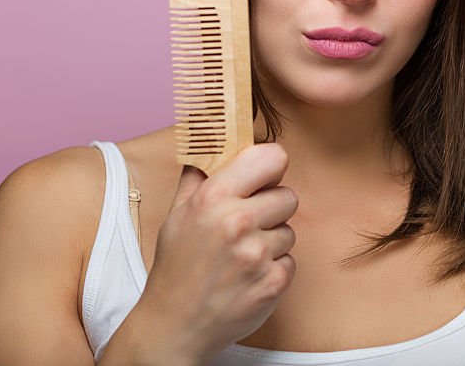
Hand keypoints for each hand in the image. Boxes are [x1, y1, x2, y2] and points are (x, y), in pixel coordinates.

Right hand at [132, 142, 298, 362]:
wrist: (174, 327)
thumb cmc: (176, 267)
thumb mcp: (178, 214)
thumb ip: (200, 174)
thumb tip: (216, 139)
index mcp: (214, 197)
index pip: (272, 157)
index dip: (270, 167)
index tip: (263, 177)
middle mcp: (237, 222)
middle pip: (288, 195)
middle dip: (271, 209)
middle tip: (246, 226)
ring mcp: (257, 254)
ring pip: (289, 230)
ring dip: (272, 241)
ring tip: (241, 256)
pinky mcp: (274, 282)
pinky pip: (290, 260)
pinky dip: (274, 268)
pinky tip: (248, 277)